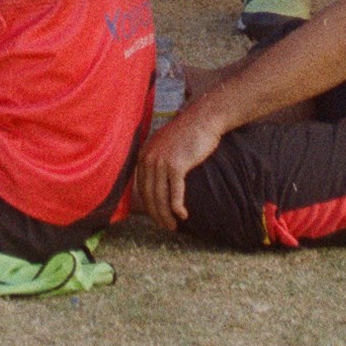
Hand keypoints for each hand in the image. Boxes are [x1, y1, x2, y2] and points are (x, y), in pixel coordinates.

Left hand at [135, 96, 230, 233]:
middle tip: (167, 226)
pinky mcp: (176, 165)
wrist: (203, 119)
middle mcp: (149, 158)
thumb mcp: (165, 145)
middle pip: (149, 195)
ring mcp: (161, 161)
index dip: (149, 205)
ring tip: (174, 225)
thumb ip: (158, 160)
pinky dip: (177, 207)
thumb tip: (156, 184)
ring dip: (166, 215)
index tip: (157, 217)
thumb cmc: (188, 134)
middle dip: (157, 214)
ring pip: (160, 197)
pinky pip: (175, 192)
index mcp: (144, 154)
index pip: (142, 187)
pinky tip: (183, 215)